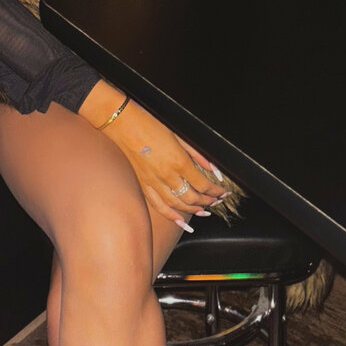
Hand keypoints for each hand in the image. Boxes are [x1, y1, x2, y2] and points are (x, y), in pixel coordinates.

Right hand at [100, 99, 226, 228]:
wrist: (122, 123)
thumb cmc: (151, 124)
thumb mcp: (179, 135)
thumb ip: (198, 155)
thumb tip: (214, 170)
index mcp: (178, 161)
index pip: (203, 184)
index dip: (215, 191)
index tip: (223, 192)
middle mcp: (167, 175)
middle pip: (192, 197)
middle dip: (207, 202)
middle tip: (216, 201)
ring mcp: (153, 182)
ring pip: (177, 205)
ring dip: (193, 210)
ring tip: (204, 211)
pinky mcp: (144, 184)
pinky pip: (159, 205)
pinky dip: (172, 215)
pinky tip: (182, 222)